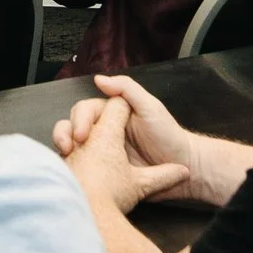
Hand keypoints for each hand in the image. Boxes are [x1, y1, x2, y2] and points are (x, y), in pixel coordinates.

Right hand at [55, 74, 196, 201]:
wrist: (186, 169)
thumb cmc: (170, 136)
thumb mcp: (150, 108)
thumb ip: (127, 89)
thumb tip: (99, 79)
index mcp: (112, 114)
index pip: (86, 110)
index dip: (79, 120)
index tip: (80, 134)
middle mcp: (104, 131)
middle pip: (74, 127)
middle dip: (65, 134)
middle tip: (68, 148)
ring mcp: (103, 152)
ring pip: (75, 147)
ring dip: (66, 150)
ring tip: (67, 160)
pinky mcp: (106, 173)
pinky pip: (85, 167)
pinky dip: (75, 168)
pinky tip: (72, 173)